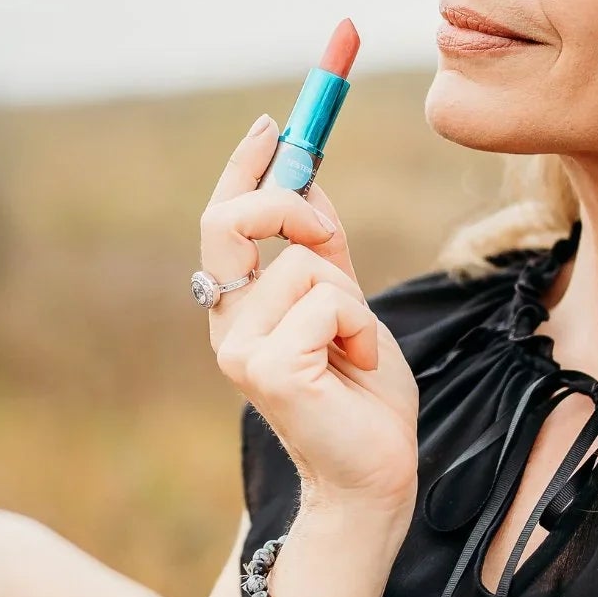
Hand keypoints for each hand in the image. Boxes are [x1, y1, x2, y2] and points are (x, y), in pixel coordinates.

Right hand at [199, 118, 419, 516]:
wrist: (374, 472)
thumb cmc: (361, 396)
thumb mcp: (344, 302)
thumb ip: (322, 246)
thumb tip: (309, 178)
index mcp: (236, 306)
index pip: (223, 219)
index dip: (244, 166)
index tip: (274, 125)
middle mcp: (225, 324)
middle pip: (230, 221)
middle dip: (289, 206)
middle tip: (326, 232)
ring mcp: (239, 350)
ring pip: (305, 264)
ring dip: (352, 298)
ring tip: (356, 345)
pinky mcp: (268, 372)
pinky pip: (327, 302)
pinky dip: (361, 328)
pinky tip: (358, 365)